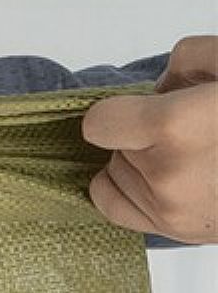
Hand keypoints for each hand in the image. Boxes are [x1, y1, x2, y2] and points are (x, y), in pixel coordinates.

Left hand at [81, 36, 217, 243]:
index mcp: (177, 128)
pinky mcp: (179, 232)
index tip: (141, 107)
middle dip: (142, 130)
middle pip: (115, 146)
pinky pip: (114, 204)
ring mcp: (172, 211)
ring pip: (116, 172)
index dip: (118, 110)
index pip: (98, 123)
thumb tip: (161, 88)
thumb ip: (189, 59)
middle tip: (192, 126)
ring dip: (141, 158)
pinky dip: (128, 186)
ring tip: (193, 152)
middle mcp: (168, 176)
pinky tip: (159, 175)